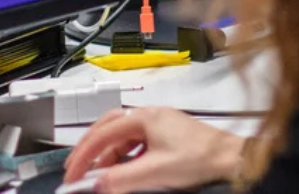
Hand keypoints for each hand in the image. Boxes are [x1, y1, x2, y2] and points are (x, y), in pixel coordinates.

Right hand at [62, 107, 244, 193]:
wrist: (227, 158)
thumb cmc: (196, 159)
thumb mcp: (154, 172)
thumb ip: (121, 178)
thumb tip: (96, 183)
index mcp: (146, 117)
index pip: (104, 132)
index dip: (84, 154)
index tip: (71, 176)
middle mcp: (150, 115)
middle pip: (110, 127)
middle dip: (90, 148)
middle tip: (75, 170)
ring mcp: (159, 124)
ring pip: (122, 136)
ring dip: (107, 155)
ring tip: (98, 177)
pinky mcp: (166, 135)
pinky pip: (135, 143)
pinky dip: (123, 157)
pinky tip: (121, 172)